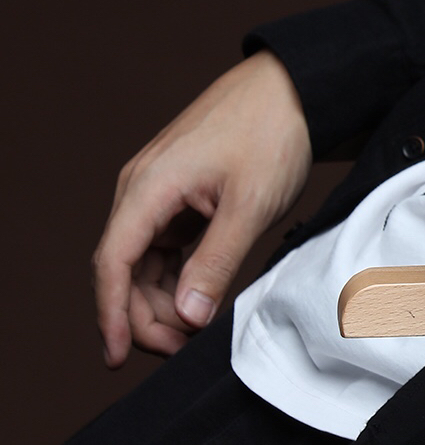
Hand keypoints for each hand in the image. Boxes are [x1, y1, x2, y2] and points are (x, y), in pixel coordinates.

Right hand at [92, 51, 312, 366]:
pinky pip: (163, 248)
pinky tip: (198, 302)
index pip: (112, 262)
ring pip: (142, 262)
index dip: (111, 315)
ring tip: (195, 330)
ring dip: (160, 301)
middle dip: (144, 316)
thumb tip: (187, 316)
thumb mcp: (250, 204)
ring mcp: (158, 191)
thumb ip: (216, 263)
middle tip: (181, 349)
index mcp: (148, 187)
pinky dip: (175, 279)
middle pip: (122, 269)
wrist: (294, 87)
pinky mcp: (178, 196)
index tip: (116, 357)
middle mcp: (141, 189)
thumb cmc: (272, 132)